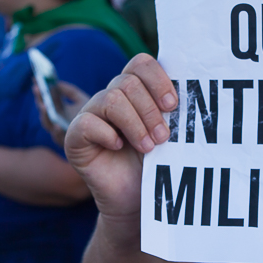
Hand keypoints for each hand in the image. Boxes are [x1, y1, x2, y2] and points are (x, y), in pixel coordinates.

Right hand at [33, 80, 91, 146]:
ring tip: (44, 106)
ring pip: (48, 123)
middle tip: (37, 88)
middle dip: (40, 99)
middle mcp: (55, 121)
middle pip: (44, 109)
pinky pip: (58, 137)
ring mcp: (59, 131)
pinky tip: (57, 126)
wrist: (102, 133)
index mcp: (57, 111)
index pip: (44, 99)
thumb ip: (70, 92)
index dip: (40, 89)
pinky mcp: (66, 142)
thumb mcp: (81, 100)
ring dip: (45, 115)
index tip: (35, 78)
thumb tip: (58, 83)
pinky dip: (57, 131)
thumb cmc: (92, 114)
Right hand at [65, 54, 176, 222]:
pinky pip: (88, 122)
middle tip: (163, 137)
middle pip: (127, 82)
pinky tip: (119, 147)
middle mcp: (110, 98)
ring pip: (111, 99)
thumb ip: (170, 110)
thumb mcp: (169, 133)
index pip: (140, 63)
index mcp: (133, 91)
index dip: (158, 79)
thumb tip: (188, 87)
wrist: (136, 199)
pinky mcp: (74, 137)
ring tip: (148, 147)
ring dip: (135, 124)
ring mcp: (90, 115)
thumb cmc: (154, 164)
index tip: (173, 105)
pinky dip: (108, 134)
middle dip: (150, 110)